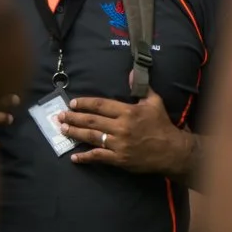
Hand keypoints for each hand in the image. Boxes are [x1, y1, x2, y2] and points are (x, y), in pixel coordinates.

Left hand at [62, 91, 193, 175]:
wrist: (172, 150)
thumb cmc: (162, 125)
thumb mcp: (154, 102)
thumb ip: (141, 88)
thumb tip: (131, 72)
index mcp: (128, 111)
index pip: (100, 105)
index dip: (84, 103)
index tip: (72, 103)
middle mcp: (121, 127)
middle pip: (91, 120)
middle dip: (73, 118)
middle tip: (60, 116)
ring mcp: (119, 143)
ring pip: (91, 137)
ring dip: (74, 133)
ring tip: (62, 129)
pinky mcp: (119, 158)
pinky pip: (98, 156)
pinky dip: (85, 157)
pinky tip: (74, 157)